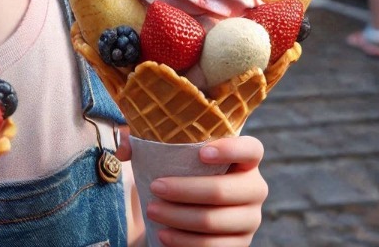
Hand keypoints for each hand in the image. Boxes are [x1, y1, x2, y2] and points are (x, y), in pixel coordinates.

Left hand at [145, 135, 267, 245]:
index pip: (251, 149)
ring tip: (152, 211)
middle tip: (156, 187)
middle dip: (185, 190)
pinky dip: (186, 242)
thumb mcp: (167, 152)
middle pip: (224, 190)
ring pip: (215, 221)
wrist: (189, 205)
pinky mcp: (240, 244)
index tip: (201, 152)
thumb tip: (124, 149)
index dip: (231, 149)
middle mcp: (255, 188)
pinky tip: (164, 235)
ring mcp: (250, 219)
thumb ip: (144, 142)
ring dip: (180, 217)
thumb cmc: (181, 169)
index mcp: (245, 159)